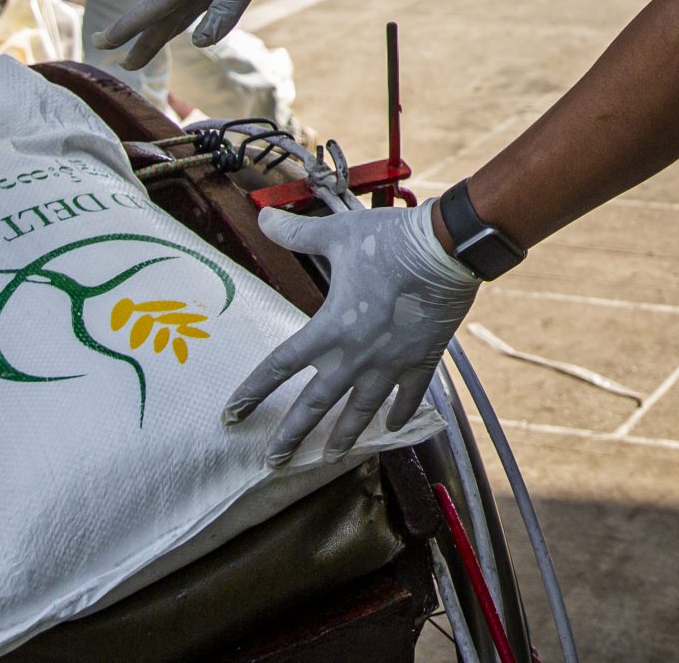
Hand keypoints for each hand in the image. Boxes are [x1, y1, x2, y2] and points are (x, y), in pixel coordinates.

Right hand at [97, 0, 348, 68]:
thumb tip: (198, 44)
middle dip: (143, 37)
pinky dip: (196, 21)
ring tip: (146, 54)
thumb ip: (227, 6)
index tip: (102, 43)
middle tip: (122, 63)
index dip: (129, 26)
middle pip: (164, 11)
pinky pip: (207, 6)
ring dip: (165, 32)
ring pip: (184, 11)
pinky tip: (194, 33)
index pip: (154, 4)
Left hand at [225, 202, 476, 464]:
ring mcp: (391, 365)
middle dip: (291, 437)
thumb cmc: (389, 241)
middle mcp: (356, 356)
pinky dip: (399, 414)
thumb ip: (297, 233)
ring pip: (361, 412)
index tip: (232, 416)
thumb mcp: (337, 234)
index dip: (253, 392)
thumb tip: (262, 215)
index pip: (280, 367)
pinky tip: (393, 428)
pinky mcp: (422, 361)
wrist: (446, 251)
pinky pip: (408, 398)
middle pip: (315, 406)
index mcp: (329, 329)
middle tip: (272, 462)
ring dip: (343, 437)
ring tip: (328, 458)